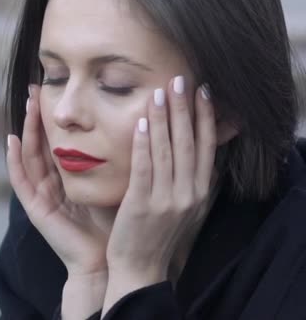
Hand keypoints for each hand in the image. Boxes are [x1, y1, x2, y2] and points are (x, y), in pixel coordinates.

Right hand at [6, 84, 113, 275]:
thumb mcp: (117, 182)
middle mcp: (53, 184)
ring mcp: (42, 196)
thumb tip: (140, 123)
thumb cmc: (118, 222)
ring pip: (30, 155)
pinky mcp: (36, 209)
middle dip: (38, 115)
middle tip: (37, 86)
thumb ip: (119, 158)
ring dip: (26, 129)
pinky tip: (11, 140)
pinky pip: (20, 181)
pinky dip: (13, 161)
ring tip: (27, 104)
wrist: (111, 260)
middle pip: (42, 143)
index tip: (59, 88)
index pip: (60, 140)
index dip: (57, 116)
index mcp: (71, 178)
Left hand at [104, 77, 217, 301]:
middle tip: (180, 79)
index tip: (202, 91)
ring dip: (164, 119)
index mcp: (199, 192)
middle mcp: (188, 194)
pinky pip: (145, 167)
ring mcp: (166, 199)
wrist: (140, 267)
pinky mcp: (142, 204)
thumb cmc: (158, 233)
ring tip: (160, 92)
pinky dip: (144, 143)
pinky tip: (142, 122)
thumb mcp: (184, 205)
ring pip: (168, 151)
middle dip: (185, 109)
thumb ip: (191, 177)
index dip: (205, 117)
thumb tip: (201, 147)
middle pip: (189, 143)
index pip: (205, 147)